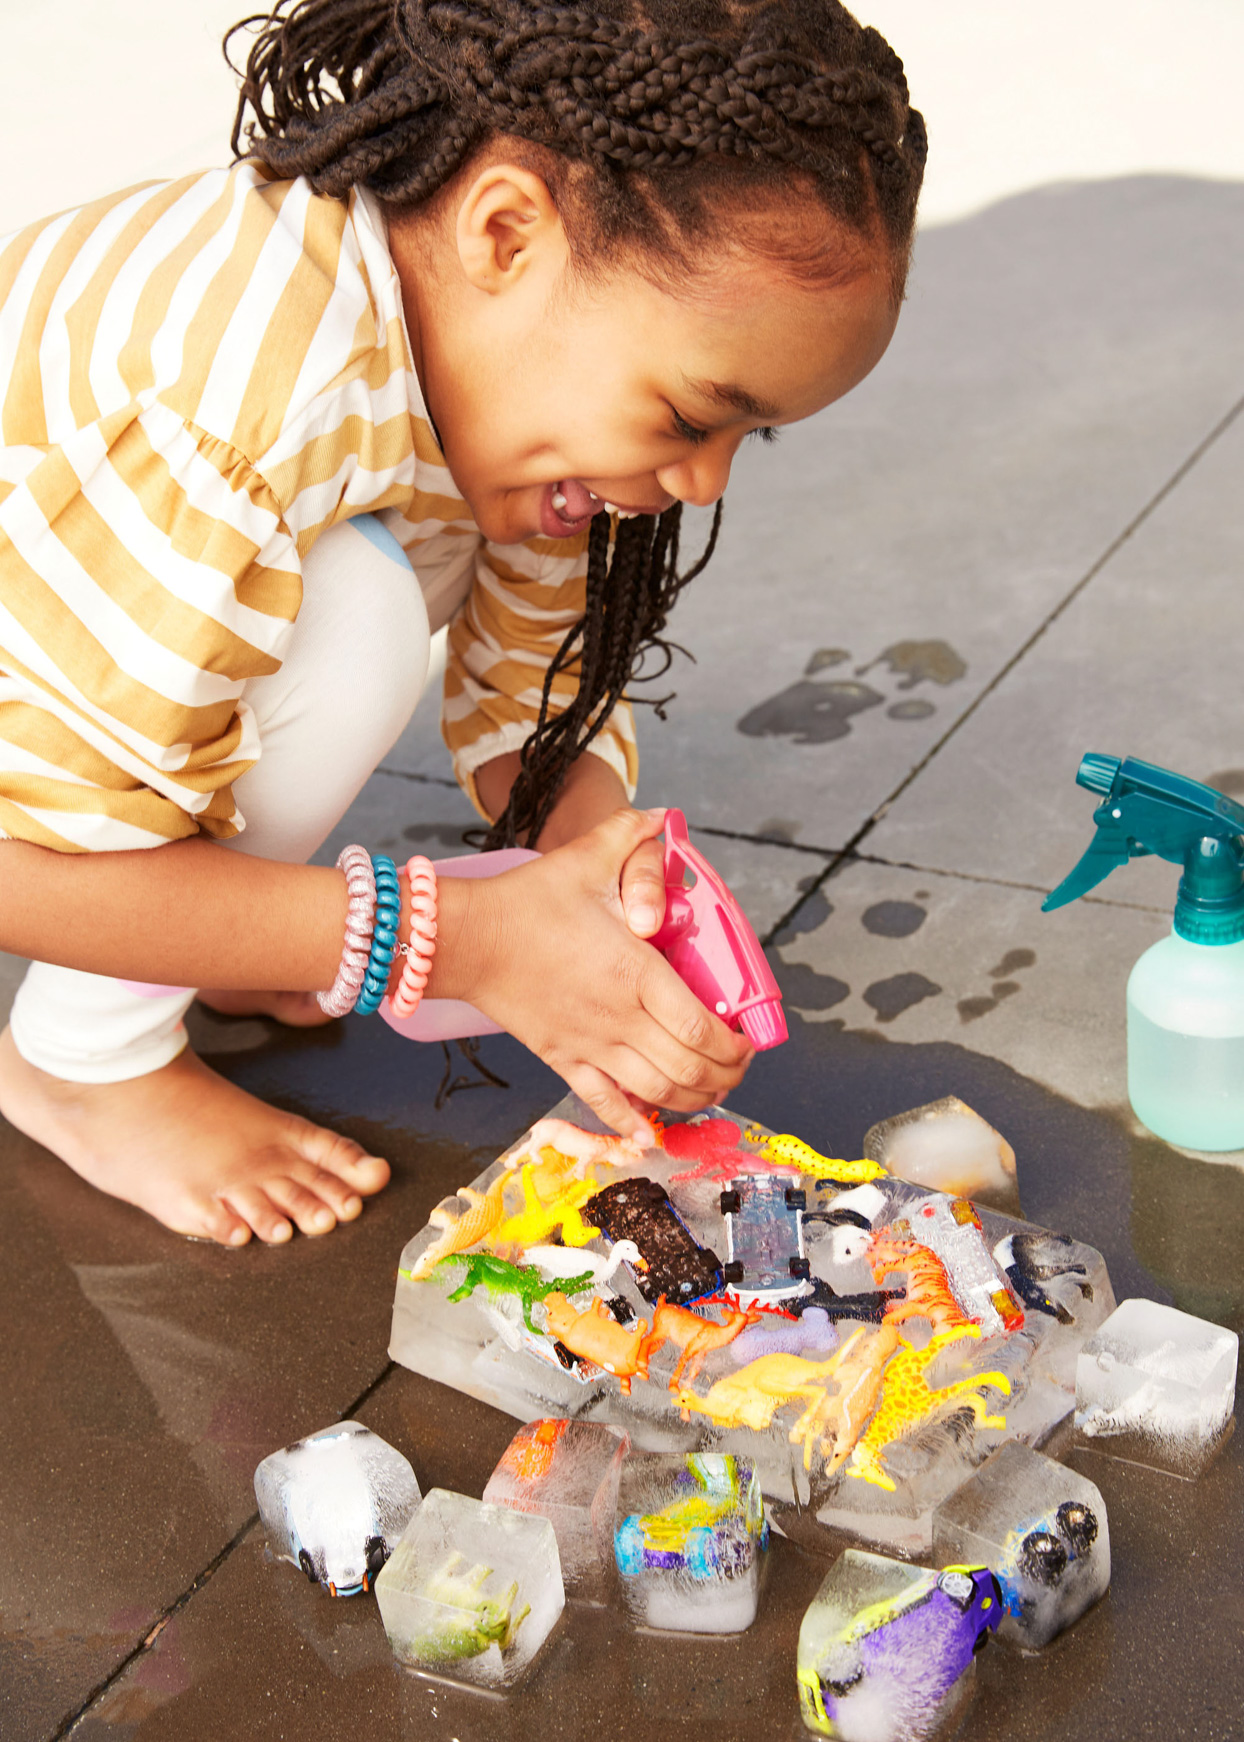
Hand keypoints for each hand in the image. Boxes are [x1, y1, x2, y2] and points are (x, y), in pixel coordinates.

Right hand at [458, 808, 751, 1140]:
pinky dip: (632, 1124)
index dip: (735, 1045)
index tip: (746, 1040)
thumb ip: (630, 833)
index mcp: (637, 972)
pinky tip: (651, 1133)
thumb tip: (661, 815)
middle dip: (726, 1076)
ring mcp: (591, 1045)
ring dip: (693, 1099)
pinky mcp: (564, 1059)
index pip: (703, 1029)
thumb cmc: (529, 901)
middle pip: (690, 1070)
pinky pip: (604, 1104)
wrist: (468, 940)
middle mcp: (620, 1018)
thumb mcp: (587, 857)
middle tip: (738, 1067)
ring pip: (657, 1093)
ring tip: (710, 1091)